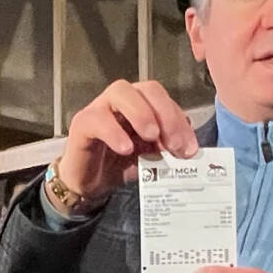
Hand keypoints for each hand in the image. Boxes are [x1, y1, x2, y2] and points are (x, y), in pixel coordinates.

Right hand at [55, 79, 198, 204]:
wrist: (90, 183)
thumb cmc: (120, 164)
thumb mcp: (152, 157)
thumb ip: (168, 148)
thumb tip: (190, 147)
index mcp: (143, 103)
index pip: (165, 100)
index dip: (179, 121)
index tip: (189, 149)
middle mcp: (122, 98)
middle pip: (148, 89)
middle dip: (166, 115)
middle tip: (173, 144)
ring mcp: (100, 106)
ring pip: (121, 92)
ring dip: (141, 113)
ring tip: (151, 138)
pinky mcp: (82, 123)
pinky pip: (98, 119)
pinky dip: (114, 132)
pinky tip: (126, 149)